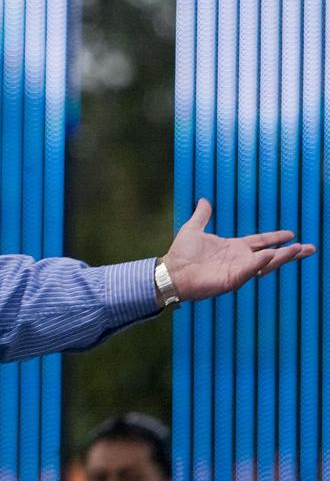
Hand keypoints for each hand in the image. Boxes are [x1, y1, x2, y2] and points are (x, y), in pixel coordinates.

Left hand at [162, 198, 315, 302]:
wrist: (170, 271)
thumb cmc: (180, 254)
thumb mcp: (193, 229)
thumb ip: (202, 216)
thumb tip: (203, 200)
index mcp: (233, 247)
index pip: (261, 241)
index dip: (275, 238)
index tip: (291, 234)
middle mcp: (240, 259)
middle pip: (271, 254)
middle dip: (291, 252)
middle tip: (310, 248)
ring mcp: (238, 270)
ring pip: (267, 263)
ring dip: (284, 257)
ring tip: (301, 249)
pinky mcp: (233, 279)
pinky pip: (250, 269)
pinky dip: (260, 262)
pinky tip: (271, 254)